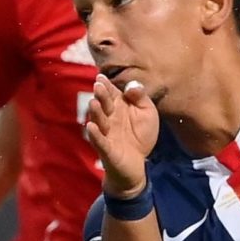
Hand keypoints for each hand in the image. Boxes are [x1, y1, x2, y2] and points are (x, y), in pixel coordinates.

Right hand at [82, 74, 158, 196]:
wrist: (138, 163)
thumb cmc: (140, 135)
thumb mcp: (148, 113)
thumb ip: (141, 97)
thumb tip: (131, 86)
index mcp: (118, 106)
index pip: (110, 93)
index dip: (105, 85)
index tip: (101, 77)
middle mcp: (109, 117)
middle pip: (103, 104)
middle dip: (100, 95)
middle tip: (98, 86)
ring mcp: (106, 133)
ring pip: (99, 120)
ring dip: (95, 112)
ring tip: (94, 103)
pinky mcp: (106, 149)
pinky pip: (99, 141)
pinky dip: (95, 134)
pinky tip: (91, 127)